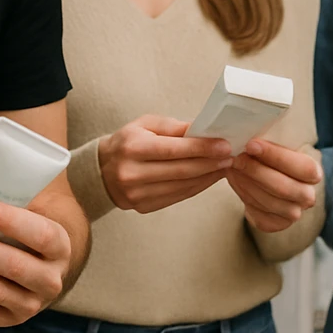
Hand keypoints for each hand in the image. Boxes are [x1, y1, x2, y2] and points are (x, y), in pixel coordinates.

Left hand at [0, 198, 70, 327]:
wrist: (41, 262)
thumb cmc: (27, 224)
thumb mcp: (33, 205)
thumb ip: (13, 189)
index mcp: (60, 246)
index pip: (39, 234)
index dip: (8, 221)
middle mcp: (51, 279)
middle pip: (14, 266)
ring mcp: (31, 304)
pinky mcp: (9, 319)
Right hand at [97, 115, 233, 212]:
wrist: (101, 170)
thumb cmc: (127, 142)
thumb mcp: (144, 125)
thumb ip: (173, 127)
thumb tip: (203, 130)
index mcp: (133, 148)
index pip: (174, 149)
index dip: (202, 148)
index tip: (224, 145)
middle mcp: (133, 173)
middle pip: (182, 170)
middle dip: (210, 163)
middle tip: (231, 156)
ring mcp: (138, 194)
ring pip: (182, 186)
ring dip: (208, 177)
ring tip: (224, 166)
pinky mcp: (144, 207)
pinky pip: (178, 197)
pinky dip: (197, 187)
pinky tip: (209, 178)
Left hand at [226, 139, 321, 232]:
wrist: (264, 177)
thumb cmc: (268, 156)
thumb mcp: (272, 144)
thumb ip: (268, 139)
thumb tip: (249, 129)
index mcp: (312, 172)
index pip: (302, 167)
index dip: (275, 156)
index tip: (251, 145)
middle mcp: (308, 196)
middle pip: (283, 187)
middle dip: (255, 171)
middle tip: (236, 158)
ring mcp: (294, 213)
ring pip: (269, 202)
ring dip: (246, 184)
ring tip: (232, 168)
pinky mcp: (277, 224)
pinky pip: (260, 216)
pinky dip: (245, 198)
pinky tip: (237, 182)